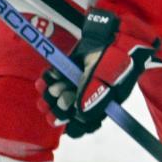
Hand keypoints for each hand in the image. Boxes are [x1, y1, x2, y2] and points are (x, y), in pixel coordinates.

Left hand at [36, 9, 158, 137]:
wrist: (109, 35)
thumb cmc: (114, 59)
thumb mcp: (106, 78)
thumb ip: (91, 95)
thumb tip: (77, 114)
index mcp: (99, 107)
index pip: (82, 127)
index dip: (71, 124)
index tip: (67, 114)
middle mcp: (84, 99)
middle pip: (64, 114)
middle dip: (58, 107)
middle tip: (61, 94)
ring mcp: (73, 86)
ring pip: (54, 99)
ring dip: (50, 93)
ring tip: (54, 84)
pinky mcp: (64, 72)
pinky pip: (50, 81)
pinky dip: (47, 79)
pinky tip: (50, 74)